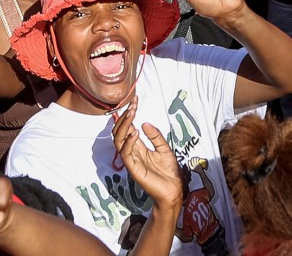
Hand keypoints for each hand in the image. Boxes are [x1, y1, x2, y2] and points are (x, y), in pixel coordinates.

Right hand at [111, 94, 182, 211]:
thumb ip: (155, 137)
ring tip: (132, 114)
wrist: (173, 190)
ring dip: (124, 126)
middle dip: (124, 117)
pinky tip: (135, 133)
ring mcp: (131, 160)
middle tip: (132, 105)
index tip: (135, 101)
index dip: (129, 114)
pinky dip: (128, 142)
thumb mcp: (164, 149)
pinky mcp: (133, 169)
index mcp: (138, 147)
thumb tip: (144, 123)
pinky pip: (125, 154)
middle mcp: (132, 152)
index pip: (128, 128)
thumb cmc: (169, 172)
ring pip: (118, 141)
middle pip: (119, 132)